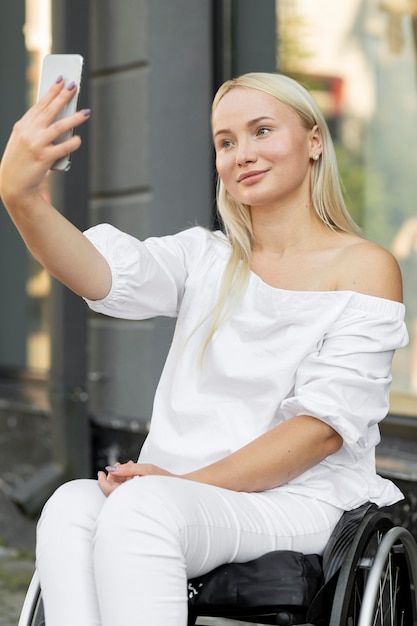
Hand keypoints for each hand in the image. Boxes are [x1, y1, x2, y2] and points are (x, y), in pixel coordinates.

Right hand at [0, 78, 89, 205]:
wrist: (13, 185)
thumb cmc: (21, 162)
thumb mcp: (22, 141)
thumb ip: (36, 129)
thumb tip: (59, 119)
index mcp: (22, 126)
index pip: (39, 104)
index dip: (51, 91)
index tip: (61, 80)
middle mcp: (28, 132)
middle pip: (50, 110)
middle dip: (63, 96)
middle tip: (75, 86)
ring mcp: (36, 144)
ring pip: (59, 127)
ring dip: (74, 118)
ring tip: (85, 112)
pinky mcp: (44, 158)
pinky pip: (63, 148)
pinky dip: (73, 143)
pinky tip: (79, 139)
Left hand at [97, 460, 175, 496]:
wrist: (181, 491)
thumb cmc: (167, 482)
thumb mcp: (147, 470)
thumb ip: (128, 470)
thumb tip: (113, 469)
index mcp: (131, 496)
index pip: (109, 491)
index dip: (102, 481)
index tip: (101, 472)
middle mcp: (132, 501)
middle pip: (114, 490)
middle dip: (115, 475)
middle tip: (121, 464)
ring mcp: (136, 500)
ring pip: (121, 490)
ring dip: (122, 477)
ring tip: (130, 465)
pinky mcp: (140, 499)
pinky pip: (128, 491)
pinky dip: (127, 481)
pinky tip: (134, 473)